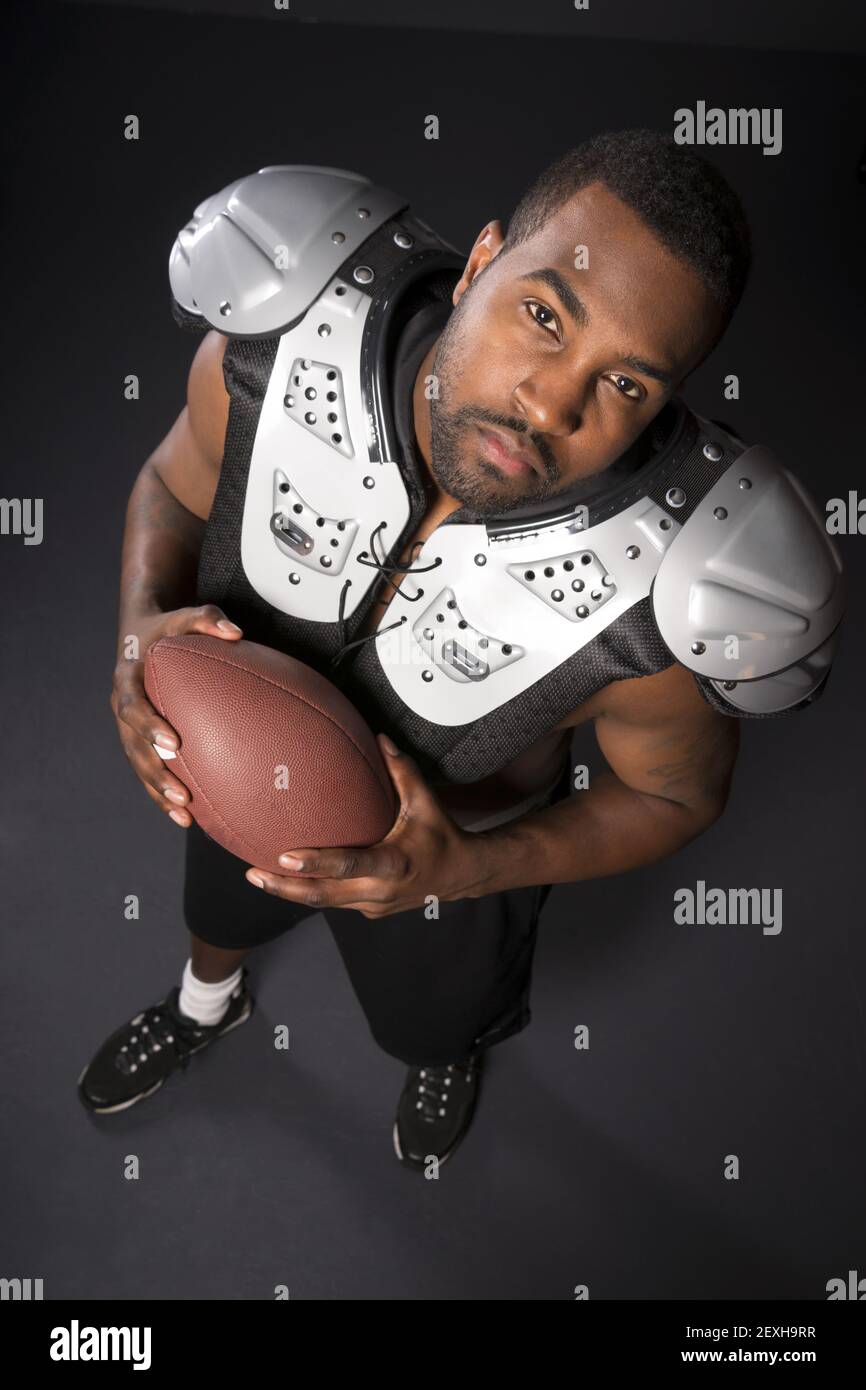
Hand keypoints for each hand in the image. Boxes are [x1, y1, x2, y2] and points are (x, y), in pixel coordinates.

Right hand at [110, 603, 242, 827]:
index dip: (149, 726)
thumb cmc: (171, 626)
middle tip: (181, 793)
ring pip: (139, 765)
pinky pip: (148, 769)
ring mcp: (128, 726)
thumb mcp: (188, 616)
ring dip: (158, 791)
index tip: (173, 743)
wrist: (144, 632)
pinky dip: (162, 793)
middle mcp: (122, 705)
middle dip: (155, 773)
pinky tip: (186, 816)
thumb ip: (209, 620)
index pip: (133, 706)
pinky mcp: (138, 739)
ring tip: (184, 813)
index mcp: (128, 678)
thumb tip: (237, 632)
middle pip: (133, 746)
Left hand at [244, 735, 493, 917]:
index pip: (348, 865)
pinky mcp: (369, 911)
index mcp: (394, 864)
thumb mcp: (425, 801)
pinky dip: (311, 891)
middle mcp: (380, 891)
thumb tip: (379, 737)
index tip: (284, 856)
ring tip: (257, 877)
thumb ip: (402, 770)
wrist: (460, 875)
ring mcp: (373, 906)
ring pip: (325, 902)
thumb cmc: (441, 834)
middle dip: (285, 887)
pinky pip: (335, 902)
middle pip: (324, 894)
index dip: (316, 863)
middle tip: (252, 873)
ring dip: (290, 892)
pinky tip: (286, 879)